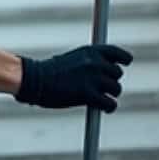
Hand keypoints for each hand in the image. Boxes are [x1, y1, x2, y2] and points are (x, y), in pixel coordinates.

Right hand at [14, 44, 133, 112]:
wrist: (34, 79)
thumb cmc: (49, 72)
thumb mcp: (72, 59)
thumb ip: (89, 62)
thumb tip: (105, 72)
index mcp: (91, 51)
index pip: (118, 53)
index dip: (124, 60)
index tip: (124, 64)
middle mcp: (95, 62)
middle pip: (117, 74)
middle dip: (111, 82)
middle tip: (100, 88)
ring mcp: (93, 78)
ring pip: (116, 89)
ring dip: (110, 95)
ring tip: (100, 100)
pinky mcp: (89, 94)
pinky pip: (110, 103)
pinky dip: (109, 107)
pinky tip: (104, 109)